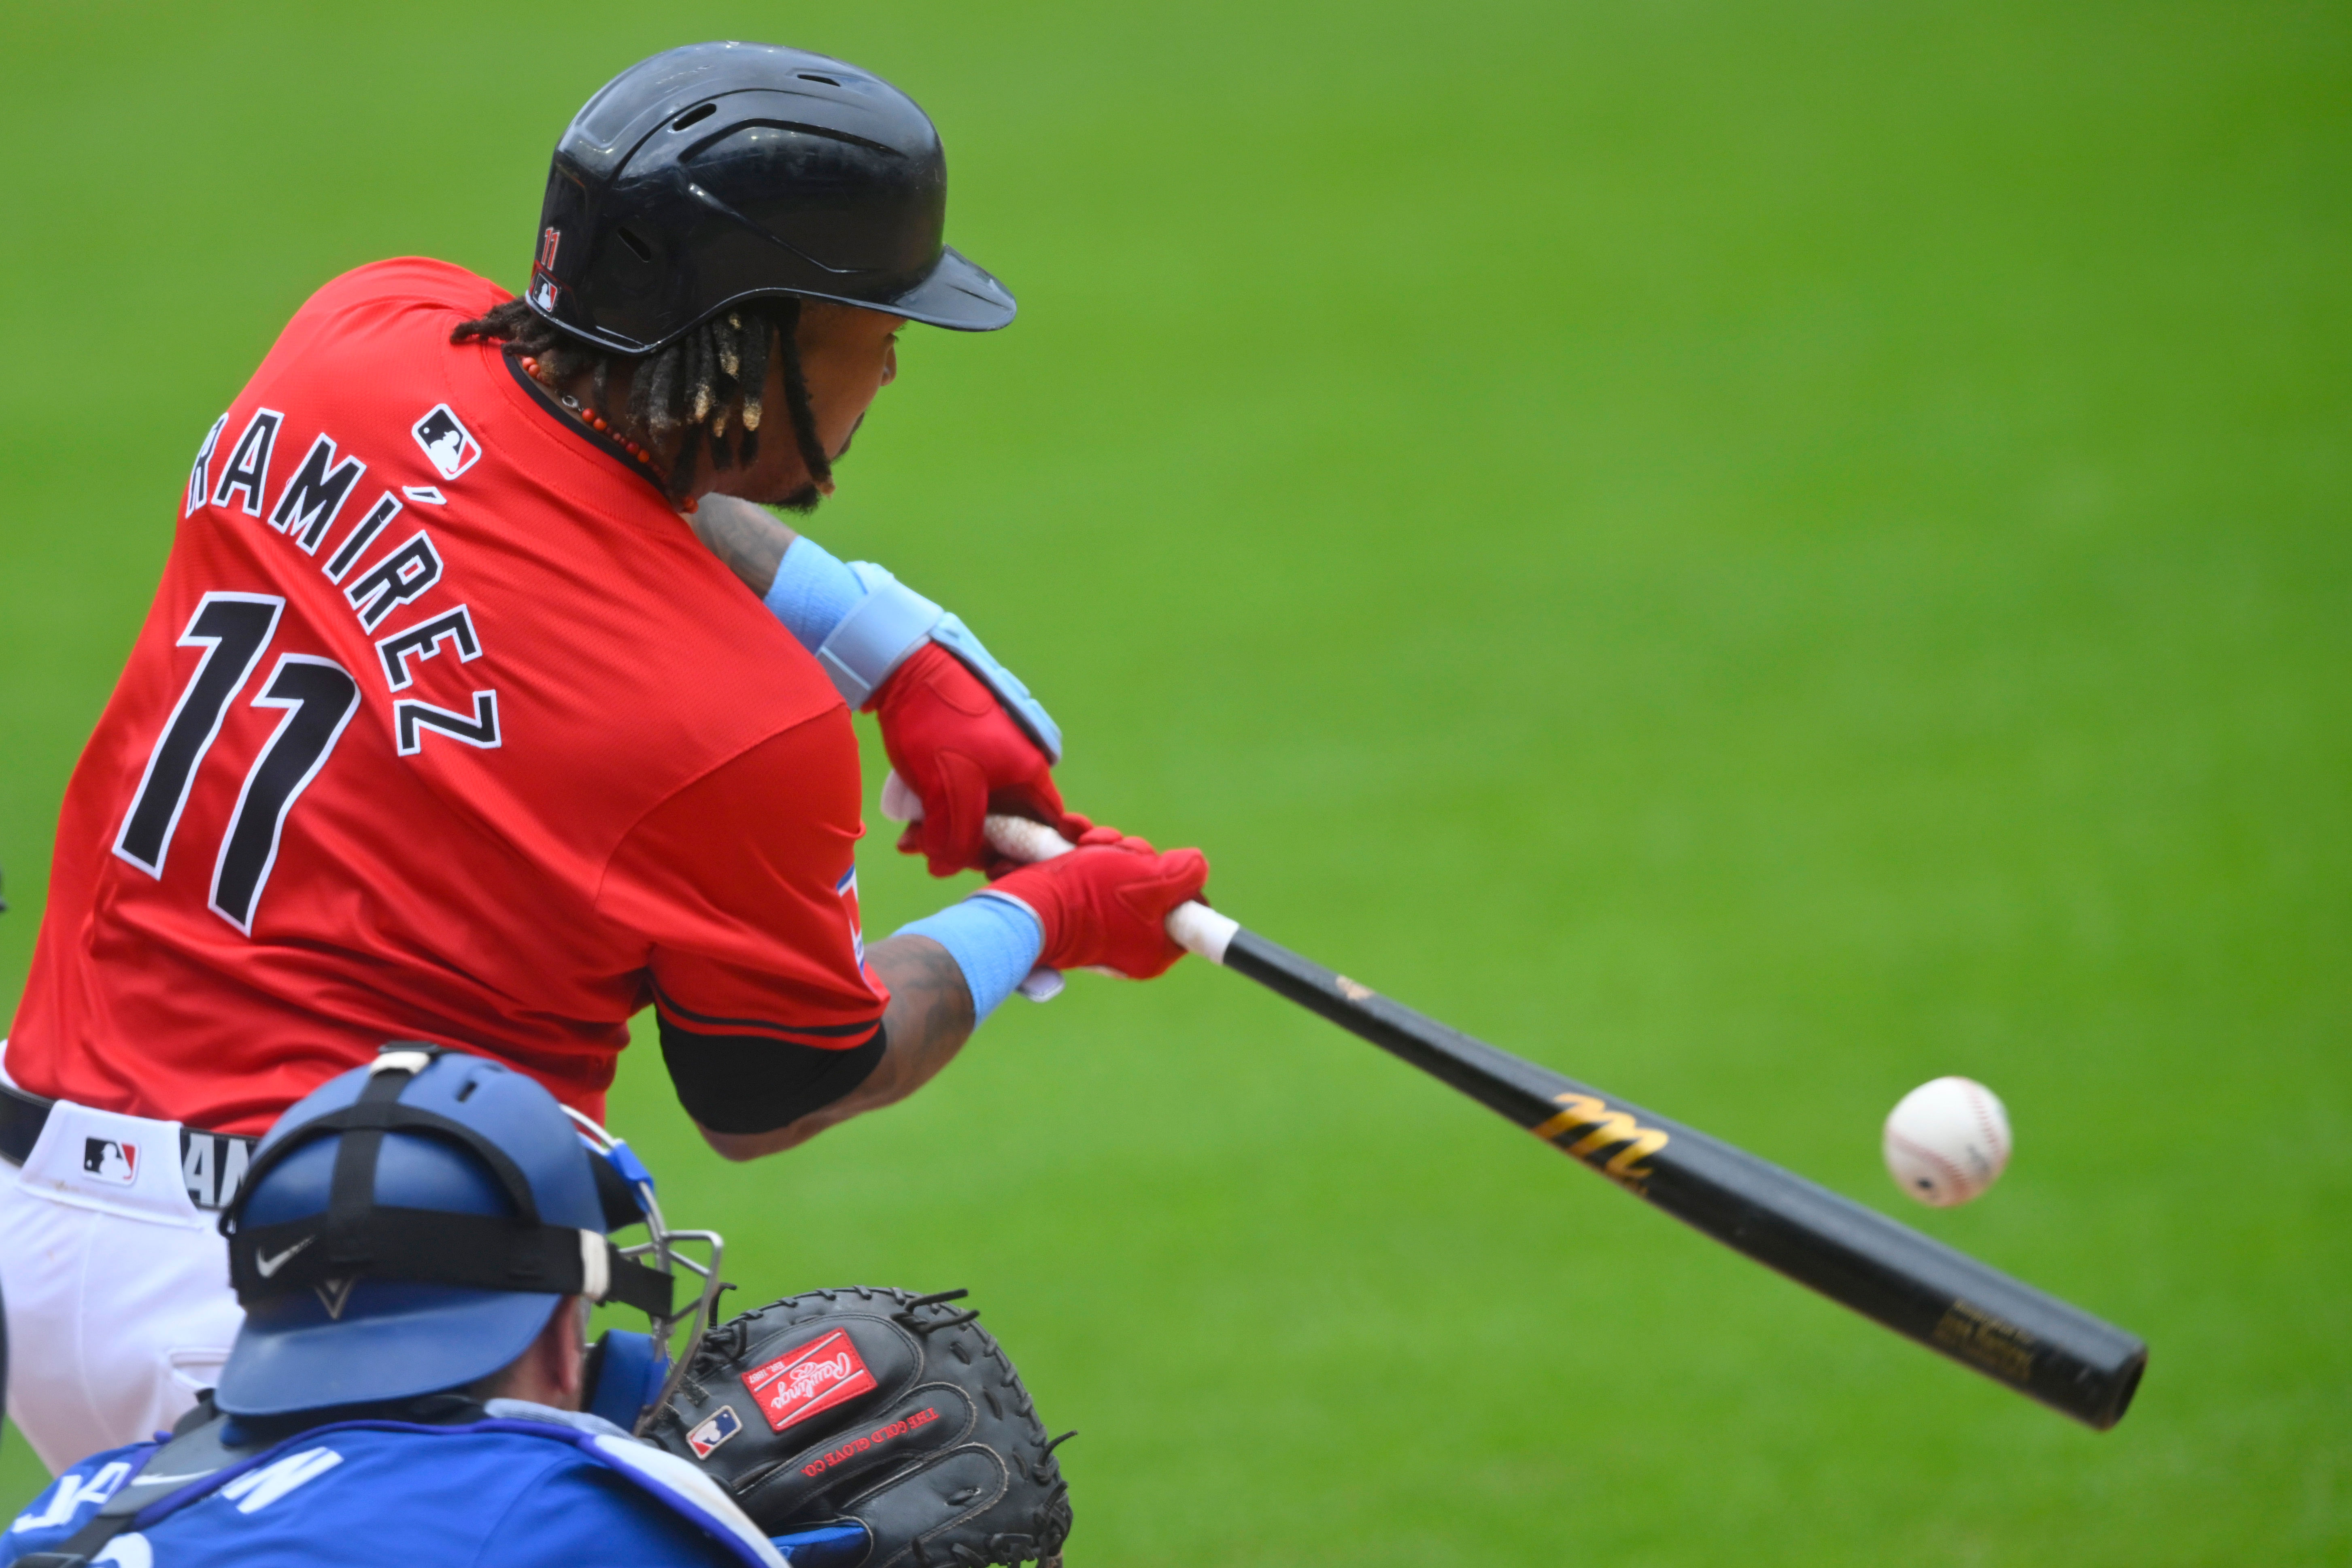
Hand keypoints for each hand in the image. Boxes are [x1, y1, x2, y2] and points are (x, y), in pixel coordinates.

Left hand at [872, 643, 1078, 876]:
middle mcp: (1016, 771)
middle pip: (1003, 829)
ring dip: (944, 836)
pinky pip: (956, 800)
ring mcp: (989, 765)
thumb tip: (947, 868)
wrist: (904, 669)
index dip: (1018, 857)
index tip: (987, 869)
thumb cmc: (936, 724)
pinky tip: (909, 830)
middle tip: (932, 856)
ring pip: (974, 817)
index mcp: (1029, 775)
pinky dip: (936, 817)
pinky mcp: (962, 760)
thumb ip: (958, 836)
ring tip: (911, 842)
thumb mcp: (950, 789)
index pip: (1042, 831)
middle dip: (967, 849)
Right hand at [985, 824, 1209, 978]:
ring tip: (1077, 840)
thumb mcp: (1151, 878)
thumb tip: (1196, 866)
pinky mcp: (1069, 911)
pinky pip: (1084, 875)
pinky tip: (1064, 833)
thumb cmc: (1089, 896)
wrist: (1024, 907)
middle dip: (1127, 854)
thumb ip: (1183, 874)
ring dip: (1098, 847)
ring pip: (1114, 872)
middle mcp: (1128, 943)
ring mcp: (1098, 928)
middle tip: (1110, 848)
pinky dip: (1074, 852)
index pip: (1182, 910)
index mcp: (1154, 948)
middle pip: (1147, 883)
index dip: (1172, 878)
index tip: (1154, 865)